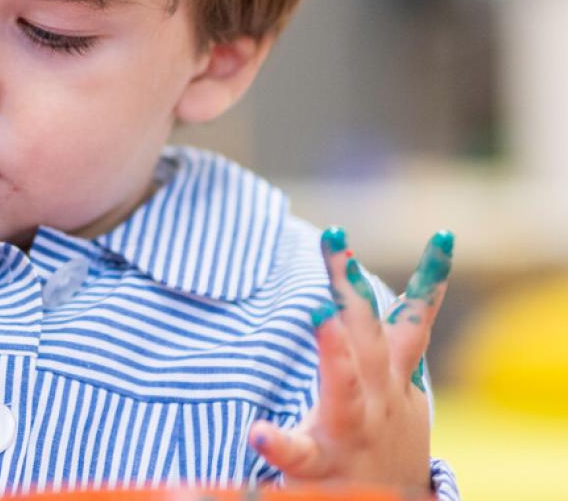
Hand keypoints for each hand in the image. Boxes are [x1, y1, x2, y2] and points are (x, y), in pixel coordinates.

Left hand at [248, 228, 454, 490]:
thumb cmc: (385, 439)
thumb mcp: (400, 390)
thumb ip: (390, 343)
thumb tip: (391, 294)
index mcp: (392, 377)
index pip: (411, 321)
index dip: (430, 280)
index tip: (443, 236)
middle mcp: (376, 396)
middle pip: (366, 333)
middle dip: (351, 285)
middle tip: (335, 236)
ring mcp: (350, 428)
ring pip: (344, 384)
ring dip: (332, 347)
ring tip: (314, 311)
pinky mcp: (320, 464)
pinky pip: (297, 453)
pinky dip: (278, 442)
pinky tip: (257, 431)